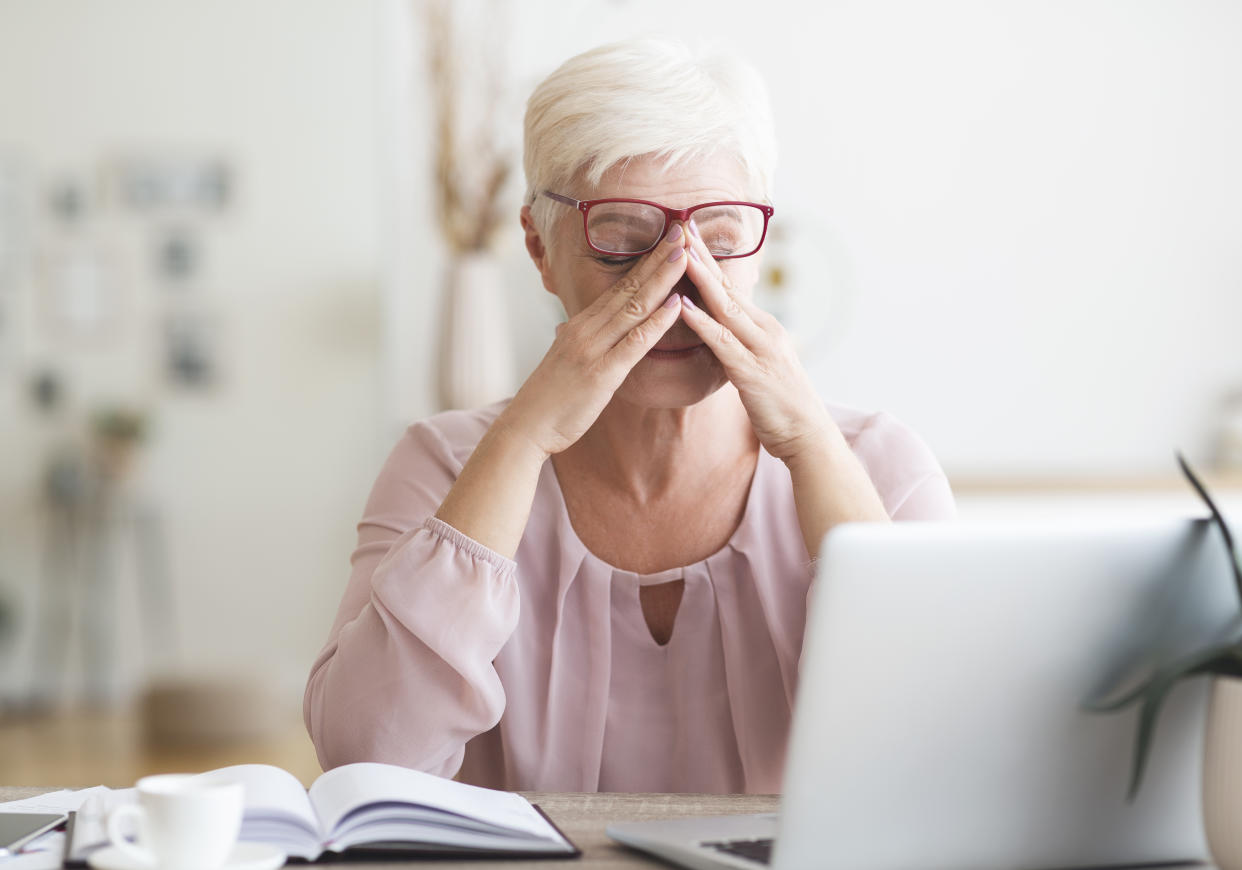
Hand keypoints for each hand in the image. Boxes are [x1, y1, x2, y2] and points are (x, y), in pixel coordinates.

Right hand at [500, 226, 689, 457]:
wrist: (525, 427)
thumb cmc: (546, 400)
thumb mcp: (561, 361)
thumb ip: (571, 342)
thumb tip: (567, 330)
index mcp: (580, 325)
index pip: (619, 286)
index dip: (645, 262)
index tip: (666, 240)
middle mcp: (586, 329)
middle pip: (629, 287)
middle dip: (658, 258)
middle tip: (682, 229)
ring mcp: (593, 349)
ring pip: (634, 306)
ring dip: (661, 279)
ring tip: (684, 254)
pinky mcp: (602, 373)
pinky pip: (634, 343)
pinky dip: (657, 321)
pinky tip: (676, 304)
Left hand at [678, 222, 836, 463]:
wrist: (808, 435)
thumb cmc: (781, 406)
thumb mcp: (759, 366)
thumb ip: (741, 345)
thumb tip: (722, 331)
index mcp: (762, 328)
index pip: (729, 288)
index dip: (707, 261)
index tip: (688, 235)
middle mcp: (763, 331)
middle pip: (725, 287)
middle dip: (701, 256)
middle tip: (680, 225)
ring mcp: (759, 349)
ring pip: (724, 308)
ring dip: (699, 279)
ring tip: (677, 254)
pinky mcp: (752, 372)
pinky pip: (722, 343)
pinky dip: (702, 323)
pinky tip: (683, 307)